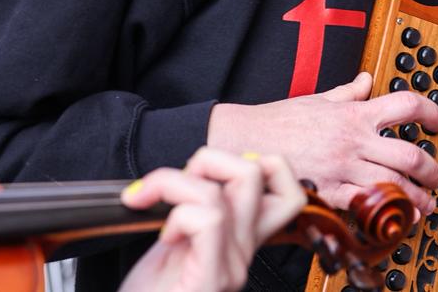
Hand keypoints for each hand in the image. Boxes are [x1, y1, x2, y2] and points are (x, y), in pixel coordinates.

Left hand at [119, 148, 305, 291]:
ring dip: (175, 183)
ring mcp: (233, 267)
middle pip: (259, 171)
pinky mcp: (214, 280)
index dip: (256, 162)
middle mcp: (245, 252)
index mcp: (240, 241)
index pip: (287, 188)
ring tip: (150, 205)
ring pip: (225, 190)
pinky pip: (209, 220)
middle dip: (210, 158)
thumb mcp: (173, 245)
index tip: (207, 175)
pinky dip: (177, 215)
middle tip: (172, 185)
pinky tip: (164, 239)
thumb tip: (194, 171)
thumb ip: (193, 209)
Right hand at [208, 72, 437, 213]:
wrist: (243, 142)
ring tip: (426, 204)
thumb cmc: (277, 121)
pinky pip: (364, 205)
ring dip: (417, 198)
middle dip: (431, 169)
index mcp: (354, 114)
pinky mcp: (328, 192)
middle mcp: (354, 141)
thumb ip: (348, 93)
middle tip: (437, 176)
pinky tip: (394, 218)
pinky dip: (384, 213)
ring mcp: (342, 168)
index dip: (430, 113)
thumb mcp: (317, 100)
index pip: (406, 106)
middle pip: (410, 155)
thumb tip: (366, 81)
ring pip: (393, 185)